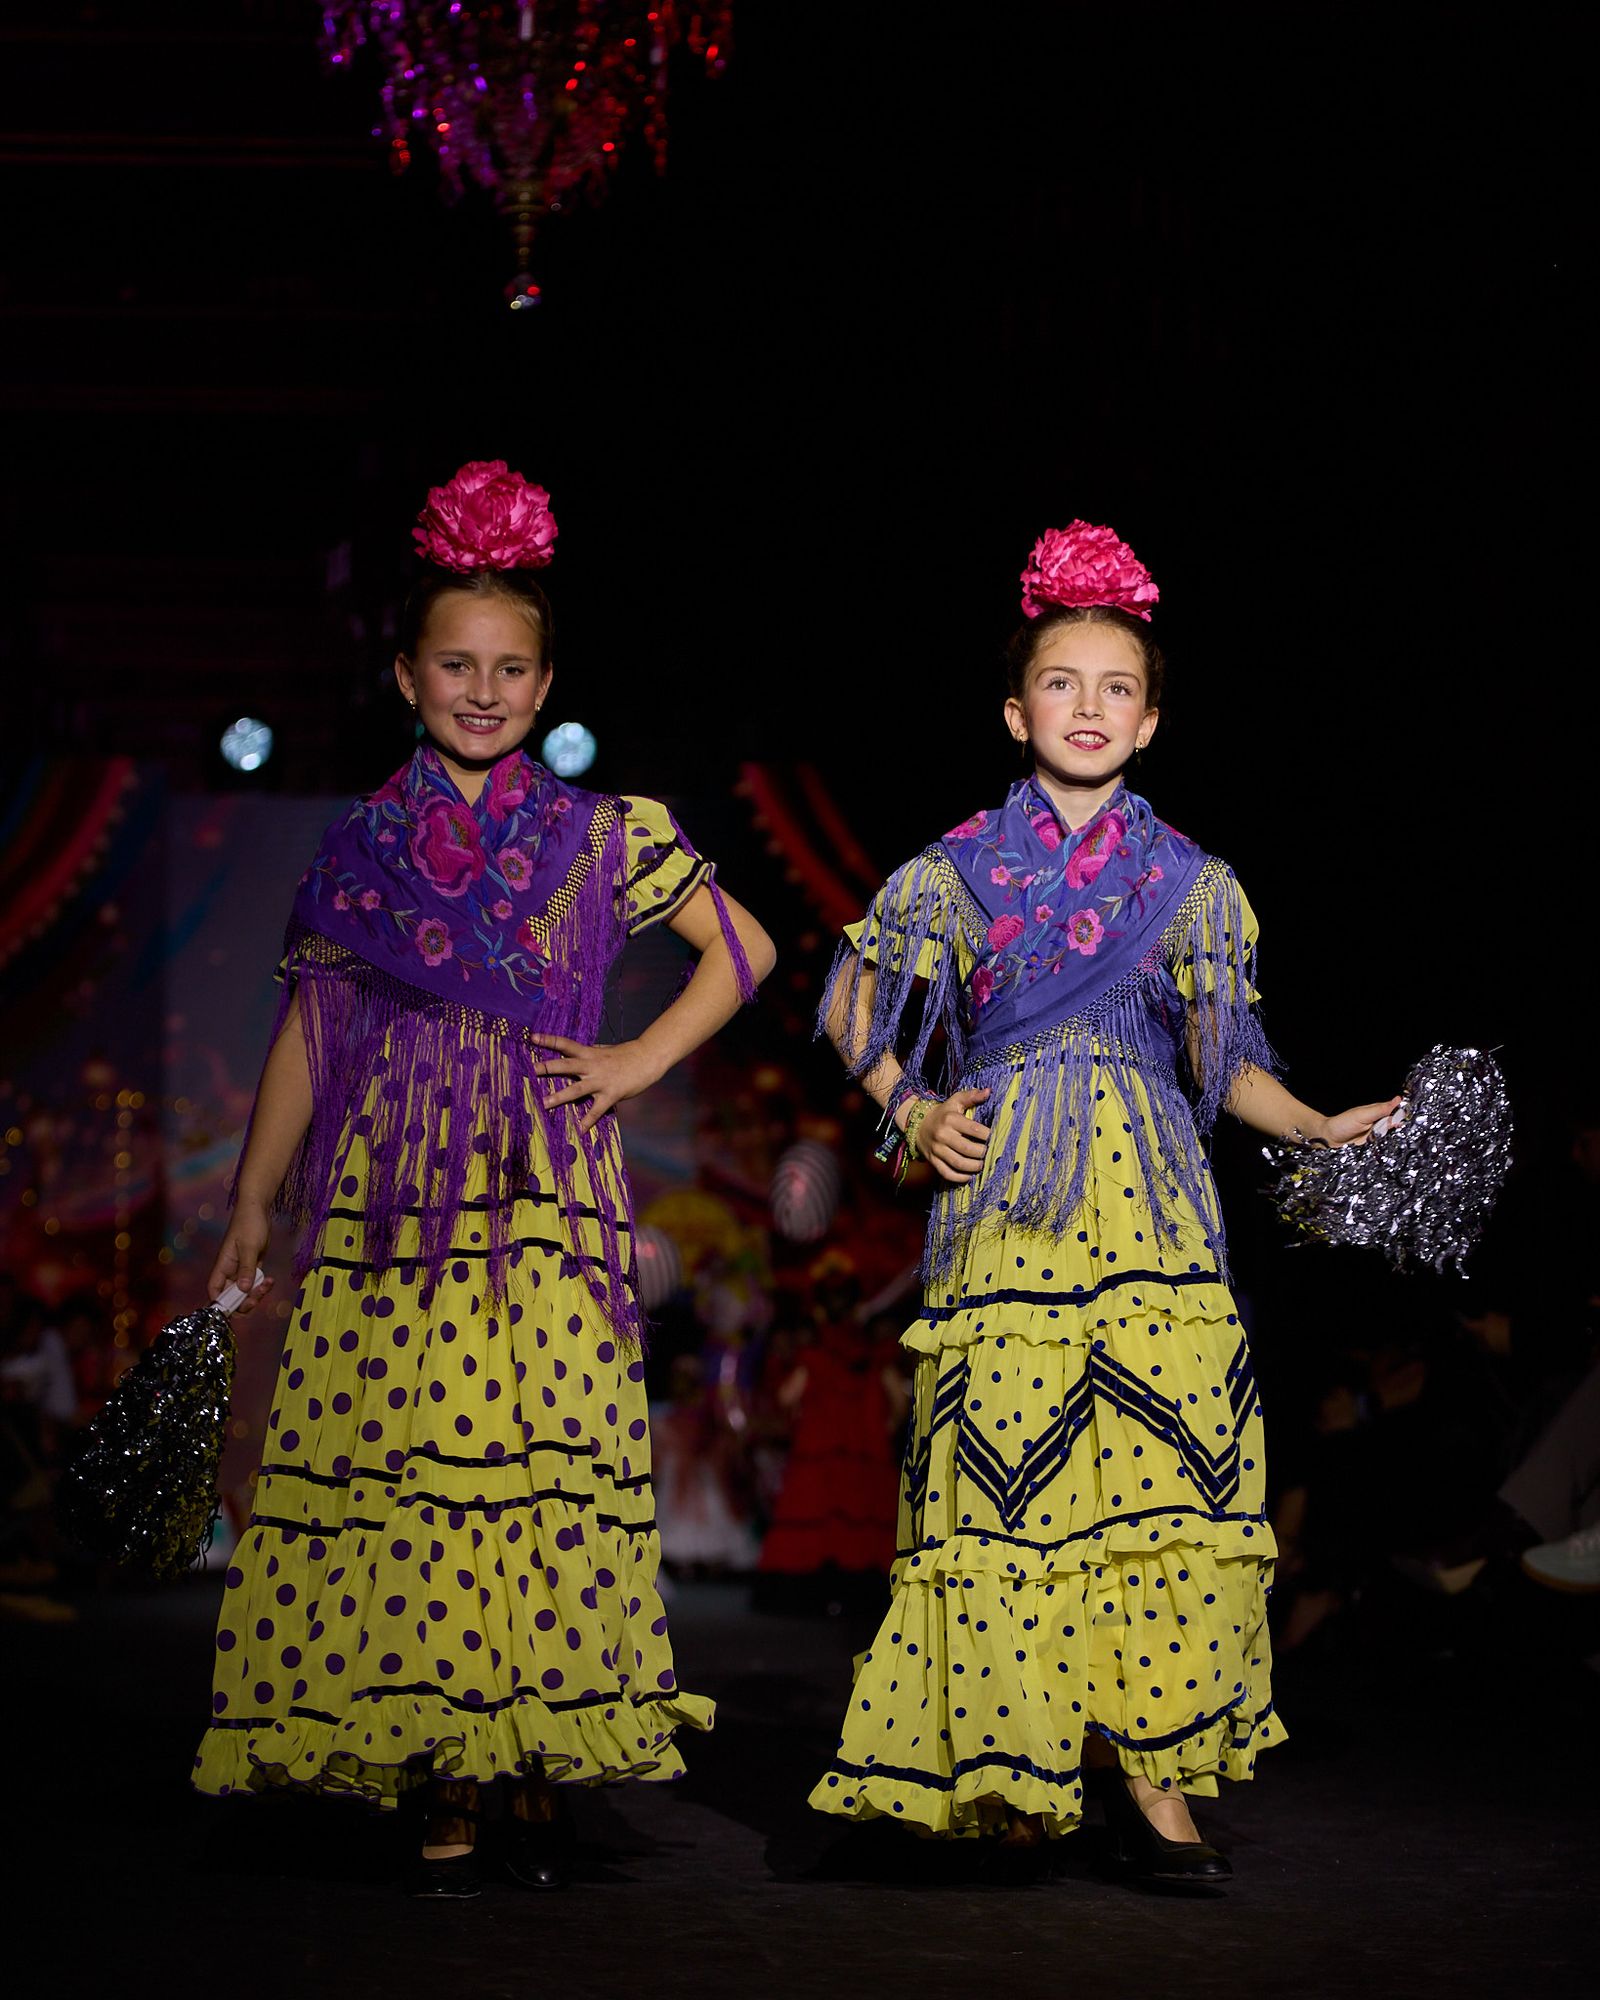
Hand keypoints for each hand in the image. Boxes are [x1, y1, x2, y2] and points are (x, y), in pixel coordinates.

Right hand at [207, 1200, 273, 1317]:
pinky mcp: (253, 1266)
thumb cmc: (249, 1224)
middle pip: (231, 1296)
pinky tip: (270, 1281)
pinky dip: (262, 1285)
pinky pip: (255, 1283)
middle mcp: (230, 1271)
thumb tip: (243, 1290)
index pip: (215, 1291)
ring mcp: (242, 1269)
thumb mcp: (249, 1247)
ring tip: (268, 1284)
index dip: (221, 1303)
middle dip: (244, 1301)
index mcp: (223, 1266)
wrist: (258, 1209)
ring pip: (245, 1291)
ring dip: (256, 1293)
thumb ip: (247, 1269)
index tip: (235, 1307)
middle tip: (257, 1298)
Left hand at [534, 1035, 661, 1133]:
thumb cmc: (627, 1054)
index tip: (531, 1038)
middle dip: (547, 1068)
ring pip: (576, 1089)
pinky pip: (597, 1110)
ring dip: (559, 1097)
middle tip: (531, 1070)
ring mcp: (601, 1081)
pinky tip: (579, 1130)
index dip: (548, 1040)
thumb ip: (591, 1052)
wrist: (648, 1058)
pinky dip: (587, 1121)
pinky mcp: (611, 1094)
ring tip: (544, 1104)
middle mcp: (592, 1066)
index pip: (565, 1044)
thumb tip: (578, 1051)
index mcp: (589, 1053)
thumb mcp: (605, 1050)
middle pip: (566, 1065)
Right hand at [913, 1088, 991, 1183]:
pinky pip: (946, 1173)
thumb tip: (988, 1091)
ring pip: (958, 1163)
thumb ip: (972, 1096)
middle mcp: (943, 1135)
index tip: (996, 1139)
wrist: (918, 1124)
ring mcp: (936, 1149)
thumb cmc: (943, 1113)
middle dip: (982, 1153)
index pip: (974, 1129)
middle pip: (967, 1149)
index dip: (988, 1136)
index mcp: (951, 1119)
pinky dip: (959, 1177)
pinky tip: (969, 1176)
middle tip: (991, 1154)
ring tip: (982, 1165)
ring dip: (973, 1167)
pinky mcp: (932, 1160)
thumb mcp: (955, 1101)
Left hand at [1319, 1095, 1403, 1146]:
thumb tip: (1398, 1100)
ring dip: (1395, 1135)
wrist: (1329, 1139)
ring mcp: (1376, 1134)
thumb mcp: (1363, 1115)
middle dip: (1402, 1124)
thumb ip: (1380, 1109)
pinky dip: (1388, 1144)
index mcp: (1376, 1111)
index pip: (1394, 1109)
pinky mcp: (1373, 1145)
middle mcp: (1378, 1122)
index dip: (1404, 1111)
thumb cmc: (1342, 1123)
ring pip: (1391, 1134)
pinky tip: (1393, 1145)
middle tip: (1410, 1126)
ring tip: (1403, 1135)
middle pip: (1395, 1123)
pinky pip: (1384, 1144)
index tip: (1414, 1113)